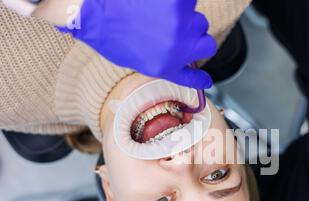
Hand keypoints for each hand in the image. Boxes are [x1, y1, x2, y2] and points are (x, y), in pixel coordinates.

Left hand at [56, 0, 216, 88]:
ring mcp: (182, 26)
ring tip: (164, 13)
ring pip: (199, 21)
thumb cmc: (106, 32)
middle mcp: (179, 50)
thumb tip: (172, 55)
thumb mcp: (134, 59)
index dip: (200, 79)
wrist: (95, 9)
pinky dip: (178, 2)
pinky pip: (189, 2)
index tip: (206, 80)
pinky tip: (160, 4)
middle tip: (183, 31)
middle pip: (208, 45)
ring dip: (188, 18)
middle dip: (198, 38)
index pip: (192, 78)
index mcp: (166, 67)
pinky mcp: (180, 4)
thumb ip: (160, 60)